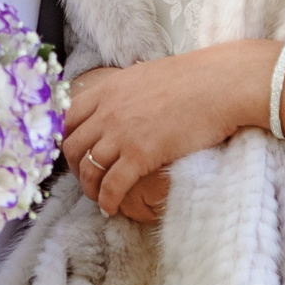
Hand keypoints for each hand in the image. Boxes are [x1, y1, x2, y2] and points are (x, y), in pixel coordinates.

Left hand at [63, 44, 267, 216]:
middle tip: (86, 177)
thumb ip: (126, 91)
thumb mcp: (145, 75)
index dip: (66, 137)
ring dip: (89, 188)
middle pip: (72, 146)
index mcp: (107, 90)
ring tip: (98, 197)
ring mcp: (122, 134)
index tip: (73, 151)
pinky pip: (112, 185)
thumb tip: (125, 99)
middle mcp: (107, 112)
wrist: (219, 85)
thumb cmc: (192, 78)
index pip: (68, 117)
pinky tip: (112, 208)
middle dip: (74, 166)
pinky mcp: (140, 155)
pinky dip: (108, 200)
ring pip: (88, 169)